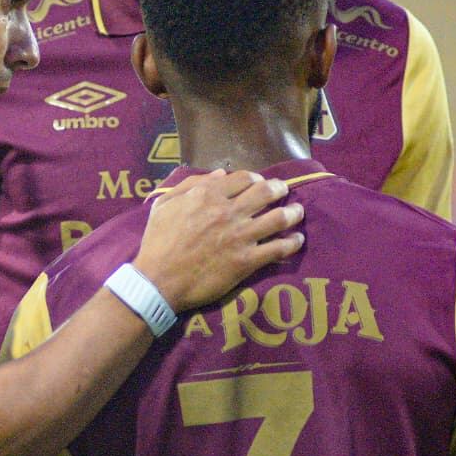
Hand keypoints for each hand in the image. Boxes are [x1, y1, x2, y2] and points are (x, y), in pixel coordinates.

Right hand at [132, 169, 304, 311]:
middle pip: (266, 192)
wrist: (158, 281)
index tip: (260, 183)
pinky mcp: (246, 261)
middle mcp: (228, 211)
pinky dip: (292, 242)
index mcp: (208, 195)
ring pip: (278, 217)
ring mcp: (240, 236)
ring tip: (298, 212)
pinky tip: (297, 240)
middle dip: (279, 189)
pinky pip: (278, 249)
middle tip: (283, 192)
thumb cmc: (157, 242)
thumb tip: (219, 174)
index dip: (256, 178)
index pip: (243, 178)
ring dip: (293, 213)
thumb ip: (189, 184)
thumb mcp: (163, 204)